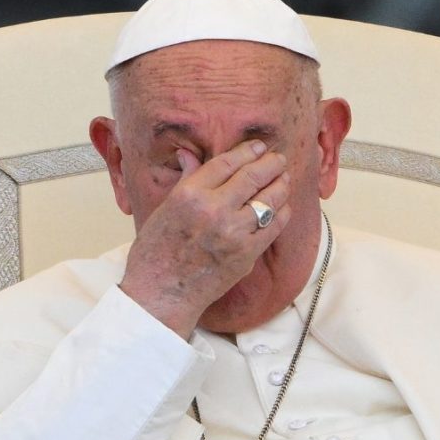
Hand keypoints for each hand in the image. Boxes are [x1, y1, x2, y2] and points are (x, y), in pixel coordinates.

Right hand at [119, 140, 291, 338]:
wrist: (161, 293)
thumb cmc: (155, 253)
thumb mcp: (164, 209)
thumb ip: (185, 180)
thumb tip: (190, 155)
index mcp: (189, 194)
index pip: (226, 163)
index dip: (247, 151)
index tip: (258, 146)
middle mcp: (213, 209)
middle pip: (252, 176)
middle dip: (270, 163)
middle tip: (279, 158)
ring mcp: (233, 232)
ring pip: (268, 200)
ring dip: (281, 185)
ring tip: (284, 178)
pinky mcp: (247, 254)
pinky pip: (273, 227)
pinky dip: (282, 213)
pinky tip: (283, 206)